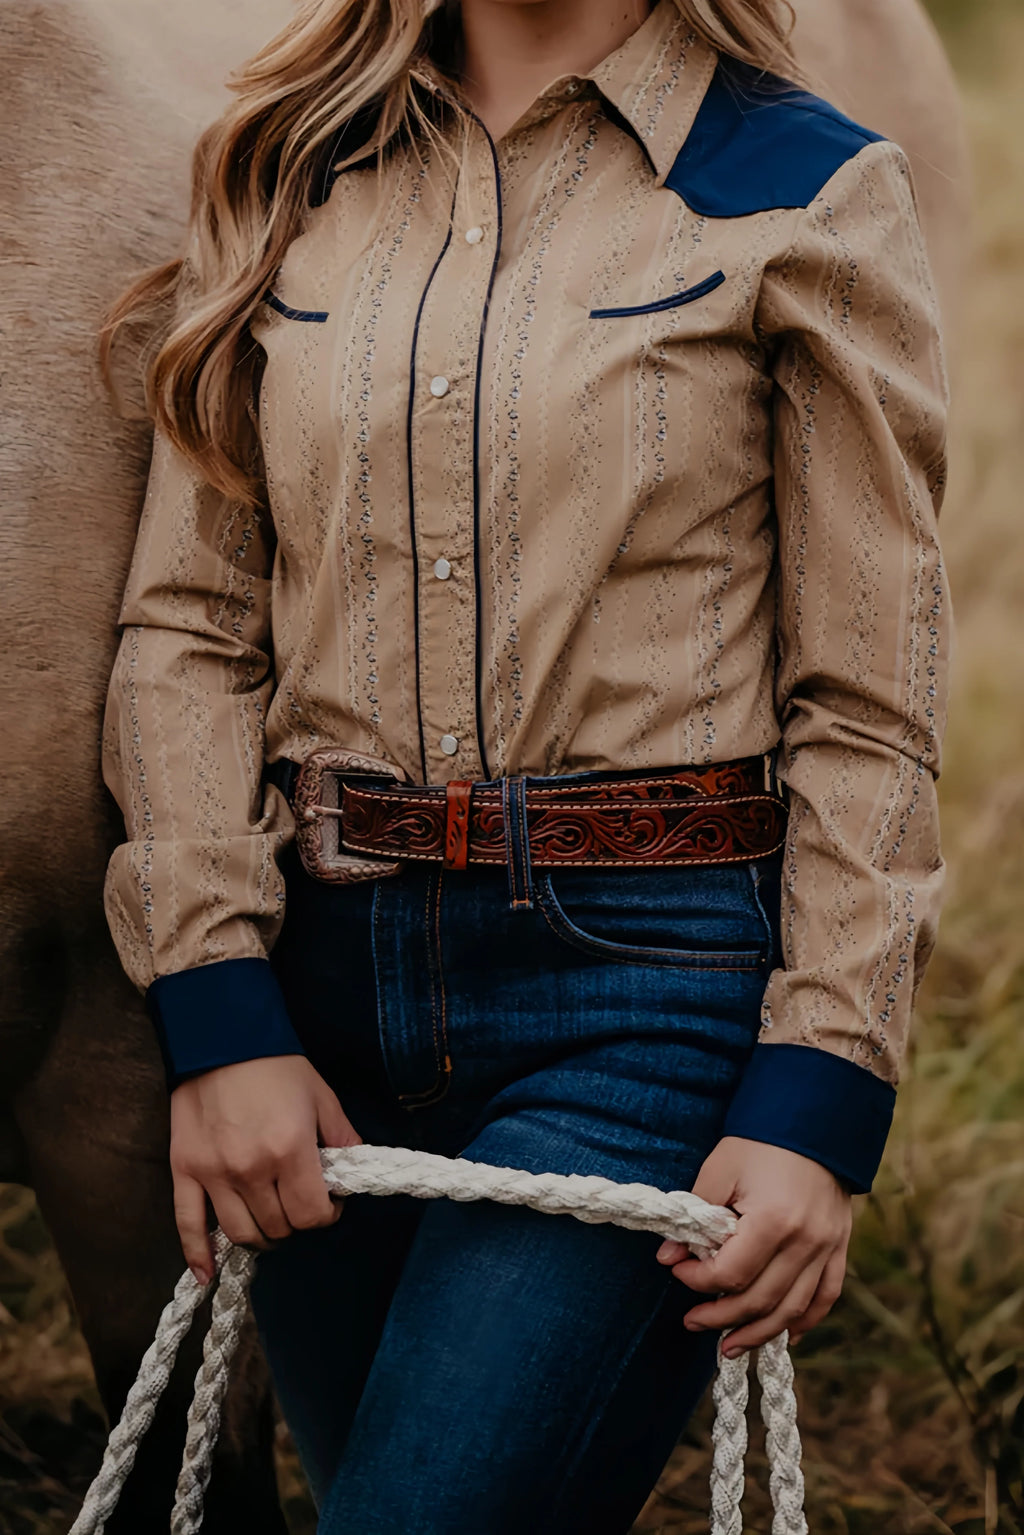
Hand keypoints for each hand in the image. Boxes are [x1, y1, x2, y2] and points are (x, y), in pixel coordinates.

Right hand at [170, 1054, 361, 1284]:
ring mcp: (214, 1173)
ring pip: (242, 1233)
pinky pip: (187, 1225)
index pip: (312, 1215)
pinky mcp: (185, 1170)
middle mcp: (251, 1168)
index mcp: (289, 1149)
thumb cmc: (275, 1064)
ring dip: (261, 1235)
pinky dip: (197, 1255)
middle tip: (299, 1202)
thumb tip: (356, 1170)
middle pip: (279, 1228)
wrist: (221, 1037)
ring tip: (270, 1219)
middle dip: (296, 1221)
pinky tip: (207, 1273)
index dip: (326, 1215)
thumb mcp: (321, 1095)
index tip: (328, 1203)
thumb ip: (341, 1137)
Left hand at [656, 1137, 851, 1355]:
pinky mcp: (840, 1246)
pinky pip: (826, 1296)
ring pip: (793, 1309)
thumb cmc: (761, 1140)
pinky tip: (785, 1336)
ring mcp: (828, 1247)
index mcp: (774, 1220)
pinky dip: (806, 1321)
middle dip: (721, 1317)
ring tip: (729, 1346)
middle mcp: (806, 1242)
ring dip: (759, 1333)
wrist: (813, 1118)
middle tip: (692, 1322)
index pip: (731, 1273)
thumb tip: (669, 1259)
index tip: (677, 1272)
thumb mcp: (720, 1169)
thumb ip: (695, 1218)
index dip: (698, 1281)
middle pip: (761, 1301)